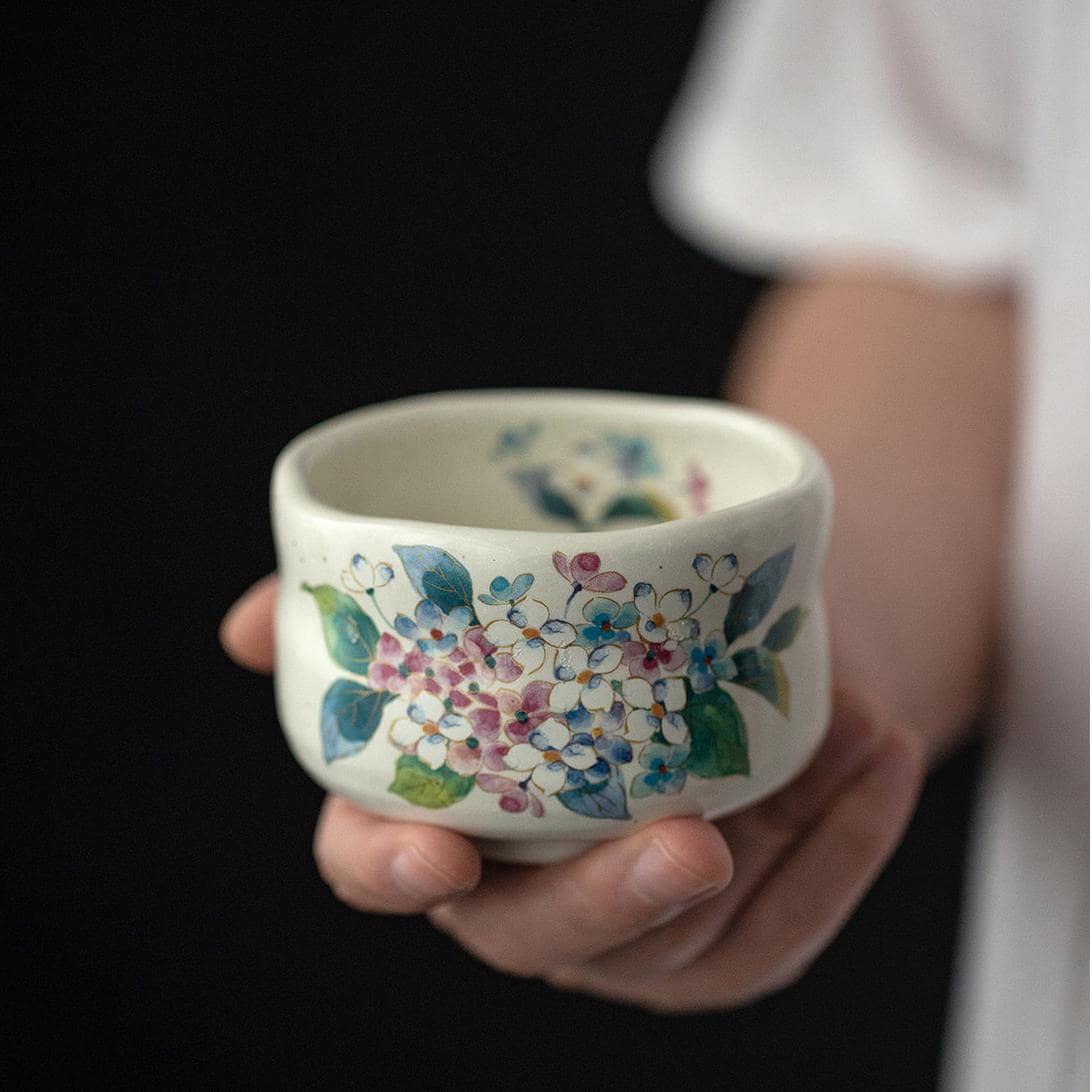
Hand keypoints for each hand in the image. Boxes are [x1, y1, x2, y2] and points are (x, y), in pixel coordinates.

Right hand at [221, 575, 922, 1010]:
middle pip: (535, 936)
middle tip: (690, 839)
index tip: (434, 851)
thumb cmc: (587, 612)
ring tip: (850, 727)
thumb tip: (246, 629)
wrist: (720, 632)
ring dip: (775, 850)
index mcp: (445, 810)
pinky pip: (781, 930)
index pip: (378, 866)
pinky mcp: (729, 934)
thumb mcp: (495, 587)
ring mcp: (629, 923)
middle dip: (605, 901)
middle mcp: (527, 880)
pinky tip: (882, 755)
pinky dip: (843, 849)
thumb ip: (383, 607)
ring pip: (675, 945)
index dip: (386, 869)